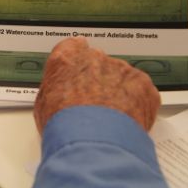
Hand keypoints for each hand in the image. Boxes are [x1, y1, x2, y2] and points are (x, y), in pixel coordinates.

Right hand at [34, 37, 159, 133]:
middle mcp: (95, 58)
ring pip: (122, 77)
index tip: (77, 72)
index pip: (72, 47)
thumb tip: (59, 98)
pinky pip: (142, 91)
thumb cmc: (65, 125)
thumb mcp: (43, 105)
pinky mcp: (143, 85)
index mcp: (67, 58)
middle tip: (94, 104)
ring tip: (112, 118)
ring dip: (119, 92)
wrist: (93, 141)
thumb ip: (55, 90)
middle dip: (98, 79)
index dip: (76, 62)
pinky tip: (128, 121)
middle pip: (99, 63)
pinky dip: (138, 104)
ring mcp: (121, 70)